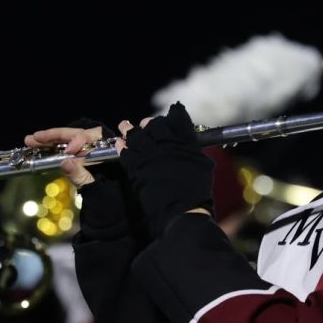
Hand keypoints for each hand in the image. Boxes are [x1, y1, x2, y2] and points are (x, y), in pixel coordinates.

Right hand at [26, 119, 135, 236]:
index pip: (91, 135)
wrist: (108, 211)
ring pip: (65, 141)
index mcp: (105, 149)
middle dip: (54, 136)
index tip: (70, 150)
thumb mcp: (94, 187)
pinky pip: (63, 150)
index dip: (79, 140)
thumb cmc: (106, 197)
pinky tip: (37, 148)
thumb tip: (65, 162)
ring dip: (47, 141)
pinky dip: (50, 149)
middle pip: (73, 134)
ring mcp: (84, 153)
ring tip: (30, 140)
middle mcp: (94, 147)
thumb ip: (81, 174)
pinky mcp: (76, 159)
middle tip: (34, 138)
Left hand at [117, 103, 214, 235]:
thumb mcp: (201, 165)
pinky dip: (122, 147)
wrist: (183, 210)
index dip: (175, 114)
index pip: (178, 119)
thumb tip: (189, 143)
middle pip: (154, 125)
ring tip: (124, 125)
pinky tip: (120, 144)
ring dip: (130, 130)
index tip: (171, 112)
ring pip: (136, 135)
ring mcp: (150, 155)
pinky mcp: (137, 168)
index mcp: (185, 141)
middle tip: (144, 123)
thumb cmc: (197, 191)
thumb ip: (193, 151)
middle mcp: (166, 144)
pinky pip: (125, 153)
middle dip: (149, 123)